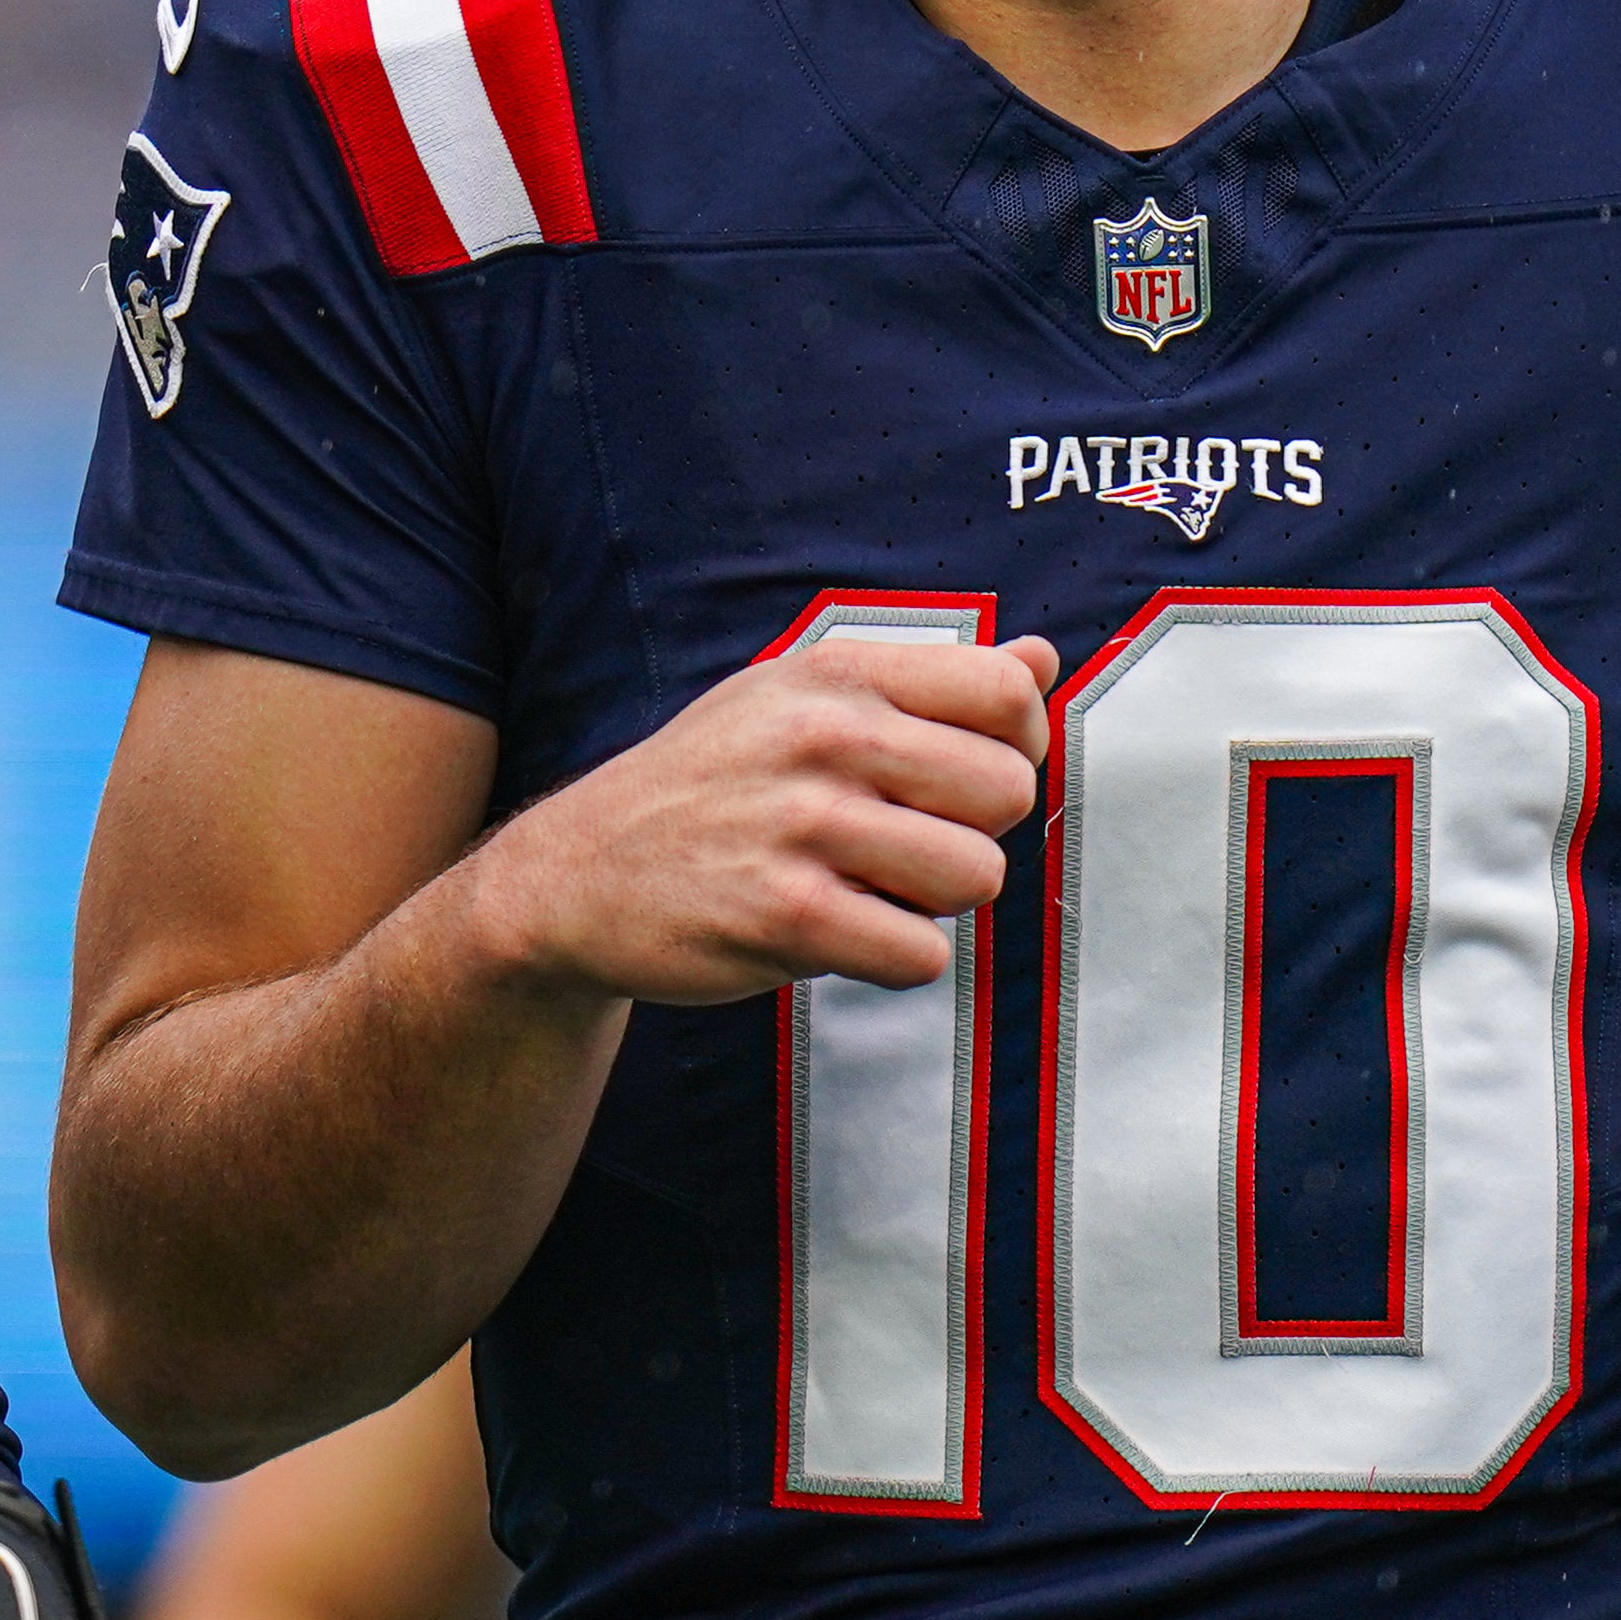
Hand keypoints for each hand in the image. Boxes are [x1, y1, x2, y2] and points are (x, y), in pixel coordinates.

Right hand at [455, 632, 1057, 1008]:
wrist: (578, 873)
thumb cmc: (712, 784)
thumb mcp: (799, 700)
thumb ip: (928, 682)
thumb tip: (1042, 661)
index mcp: (836, 674)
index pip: (1006, 696)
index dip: (1017, 750)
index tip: (969, 783)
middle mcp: (823, 736)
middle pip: (1008, 794)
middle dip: (974, 835)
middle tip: (904, 847)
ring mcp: (803, 824)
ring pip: (976, 878)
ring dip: (935, 902)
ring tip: (868, 889)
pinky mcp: (786, 914)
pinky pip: (919, 953)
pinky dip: (892, 958)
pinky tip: (834, 932)